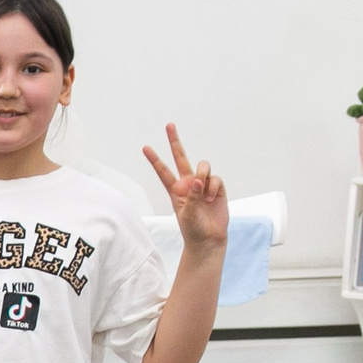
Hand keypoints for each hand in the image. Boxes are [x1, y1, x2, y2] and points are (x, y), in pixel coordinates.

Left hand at [144, 124, 226, 251]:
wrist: (209, 238)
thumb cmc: (193, 228)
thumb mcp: (187, 214)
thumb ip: (192, 195)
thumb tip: (197, 179)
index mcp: (175, 190)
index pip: (163, 171)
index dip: (155, 159)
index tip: (145, 147)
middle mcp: (188, 183)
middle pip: (181, 157)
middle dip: (175, 141)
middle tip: (169, 125)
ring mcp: (202, 184)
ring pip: (203, 166)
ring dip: (203, 177)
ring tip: (204, 195)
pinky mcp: (216, 187)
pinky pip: (216, 178)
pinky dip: (214, 188)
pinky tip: (212, 199)